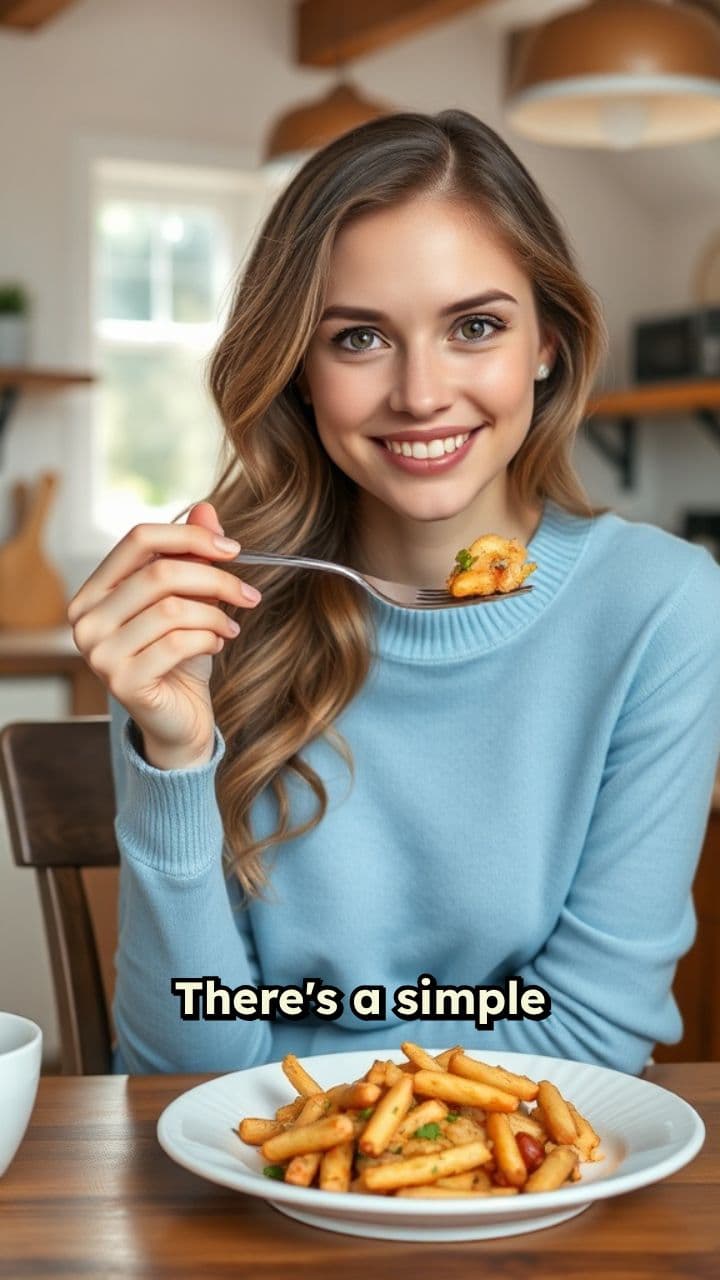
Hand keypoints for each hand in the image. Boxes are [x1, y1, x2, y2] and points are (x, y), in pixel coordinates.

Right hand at [67, 502, 260, 768]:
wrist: (178, 718)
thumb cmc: (179, 656)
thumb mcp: (190, 599)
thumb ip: (191, 554)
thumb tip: (206, 508)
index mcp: (94, 590)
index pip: (138, 540)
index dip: (190, 537)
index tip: (234, 549)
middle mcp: (86, 619)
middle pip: (160, 574)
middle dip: (216, 579)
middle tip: (249, 593)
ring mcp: (99, 653)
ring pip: (173, 609)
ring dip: (216, 615)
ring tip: (231, 626)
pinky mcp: (122, 682)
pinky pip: (178, 643)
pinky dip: (209, 639)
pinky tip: (217, 645)